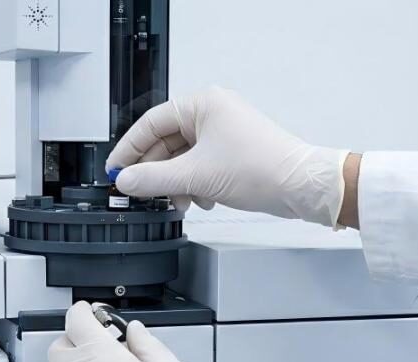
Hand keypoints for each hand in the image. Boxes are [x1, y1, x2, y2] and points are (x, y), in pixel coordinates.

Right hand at [107, 86, 351, 226]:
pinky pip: (201, 167)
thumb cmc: (262, 168)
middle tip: (143, 192)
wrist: (301, 187)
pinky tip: (201, 200)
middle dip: (157, 172)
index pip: (151, 122)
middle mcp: (213, 113)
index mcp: (203, 105)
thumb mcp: (196, 176)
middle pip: (166, 142)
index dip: (129, 148)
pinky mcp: (234, 153)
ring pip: (183, 158)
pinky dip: (195, 185)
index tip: (116, 170)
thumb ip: (154, 179)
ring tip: (180, 201)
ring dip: (177, 183)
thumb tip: (127, 181)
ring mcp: (224, 133)